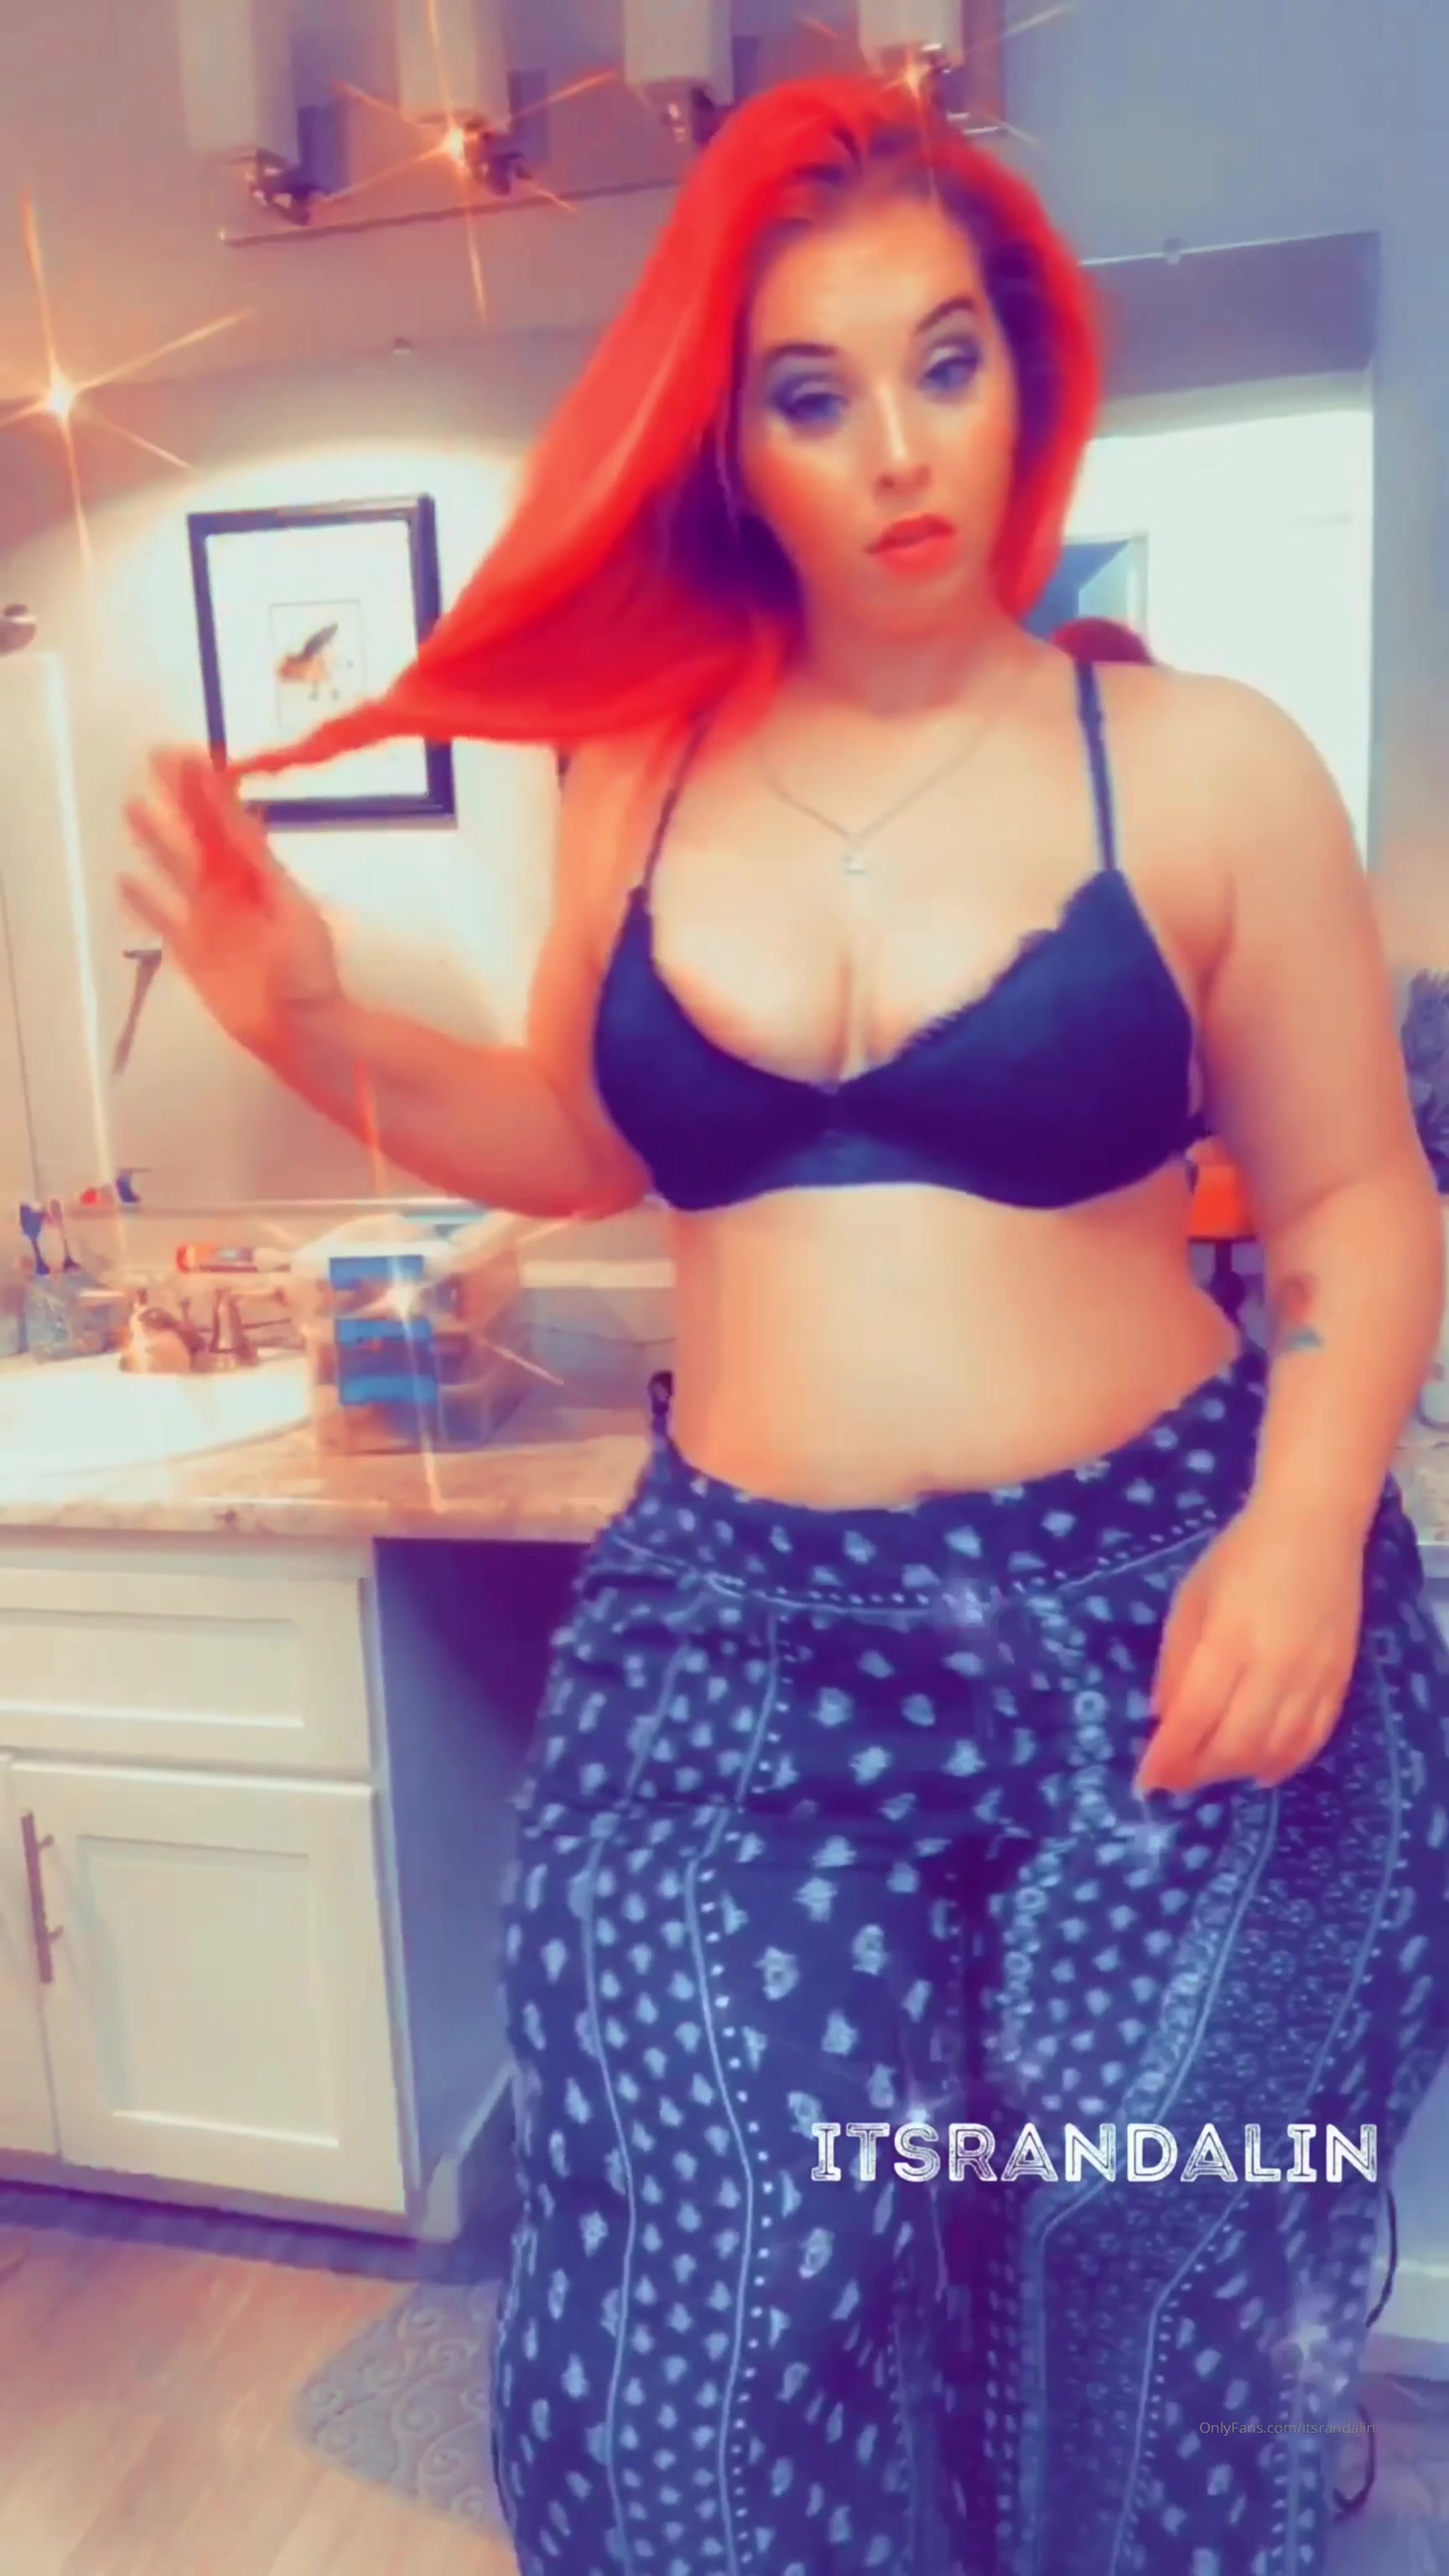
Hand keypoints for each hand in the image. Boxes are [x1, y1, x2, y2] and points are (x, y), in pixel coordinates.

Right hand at [121, 750, 341, 1054]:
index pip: (231, 824)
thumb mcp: (292, 917)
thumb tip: (242, 826)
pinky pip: (163, 919)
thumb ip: (263, 874)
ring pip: (177, 869)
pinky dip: (145, 902)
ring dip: (156, 840)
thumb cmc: (309, 976)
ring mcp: (211, 920)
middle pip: (199, 836)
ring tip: (132, 805)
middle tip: (154, 759)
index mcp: (263, 878)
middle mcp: (234, 891)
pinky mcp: (193, 953)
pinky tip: (124, 880)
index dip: (210, 792)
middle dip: (179, 800)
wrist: (305, 1032)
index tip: (190, 756)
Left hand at [1135, 1498, 1364, 1793]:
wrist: (1315, 1526)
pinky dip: (1284, 1763)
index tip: (1146, 1780)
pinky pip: (1313, 1738)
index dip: (1169, 1756)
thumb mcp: (1191, 1597)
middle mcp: (1274, 1665)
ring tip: (1209, 1772)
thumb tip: (1161, 1715)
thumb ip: (1176, 1659)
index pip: (1194, 1716)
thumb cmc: (1241, 1555)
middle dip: (1198, 1771)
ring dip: (1236, 1771)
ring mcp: (1313, 1676)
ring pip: (1274, 1749)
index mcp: (1228, 1639)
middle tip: (1174, 1779)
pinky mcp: (1340, 1679)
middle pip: (1234, 1744)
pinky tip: (1260, 1770)